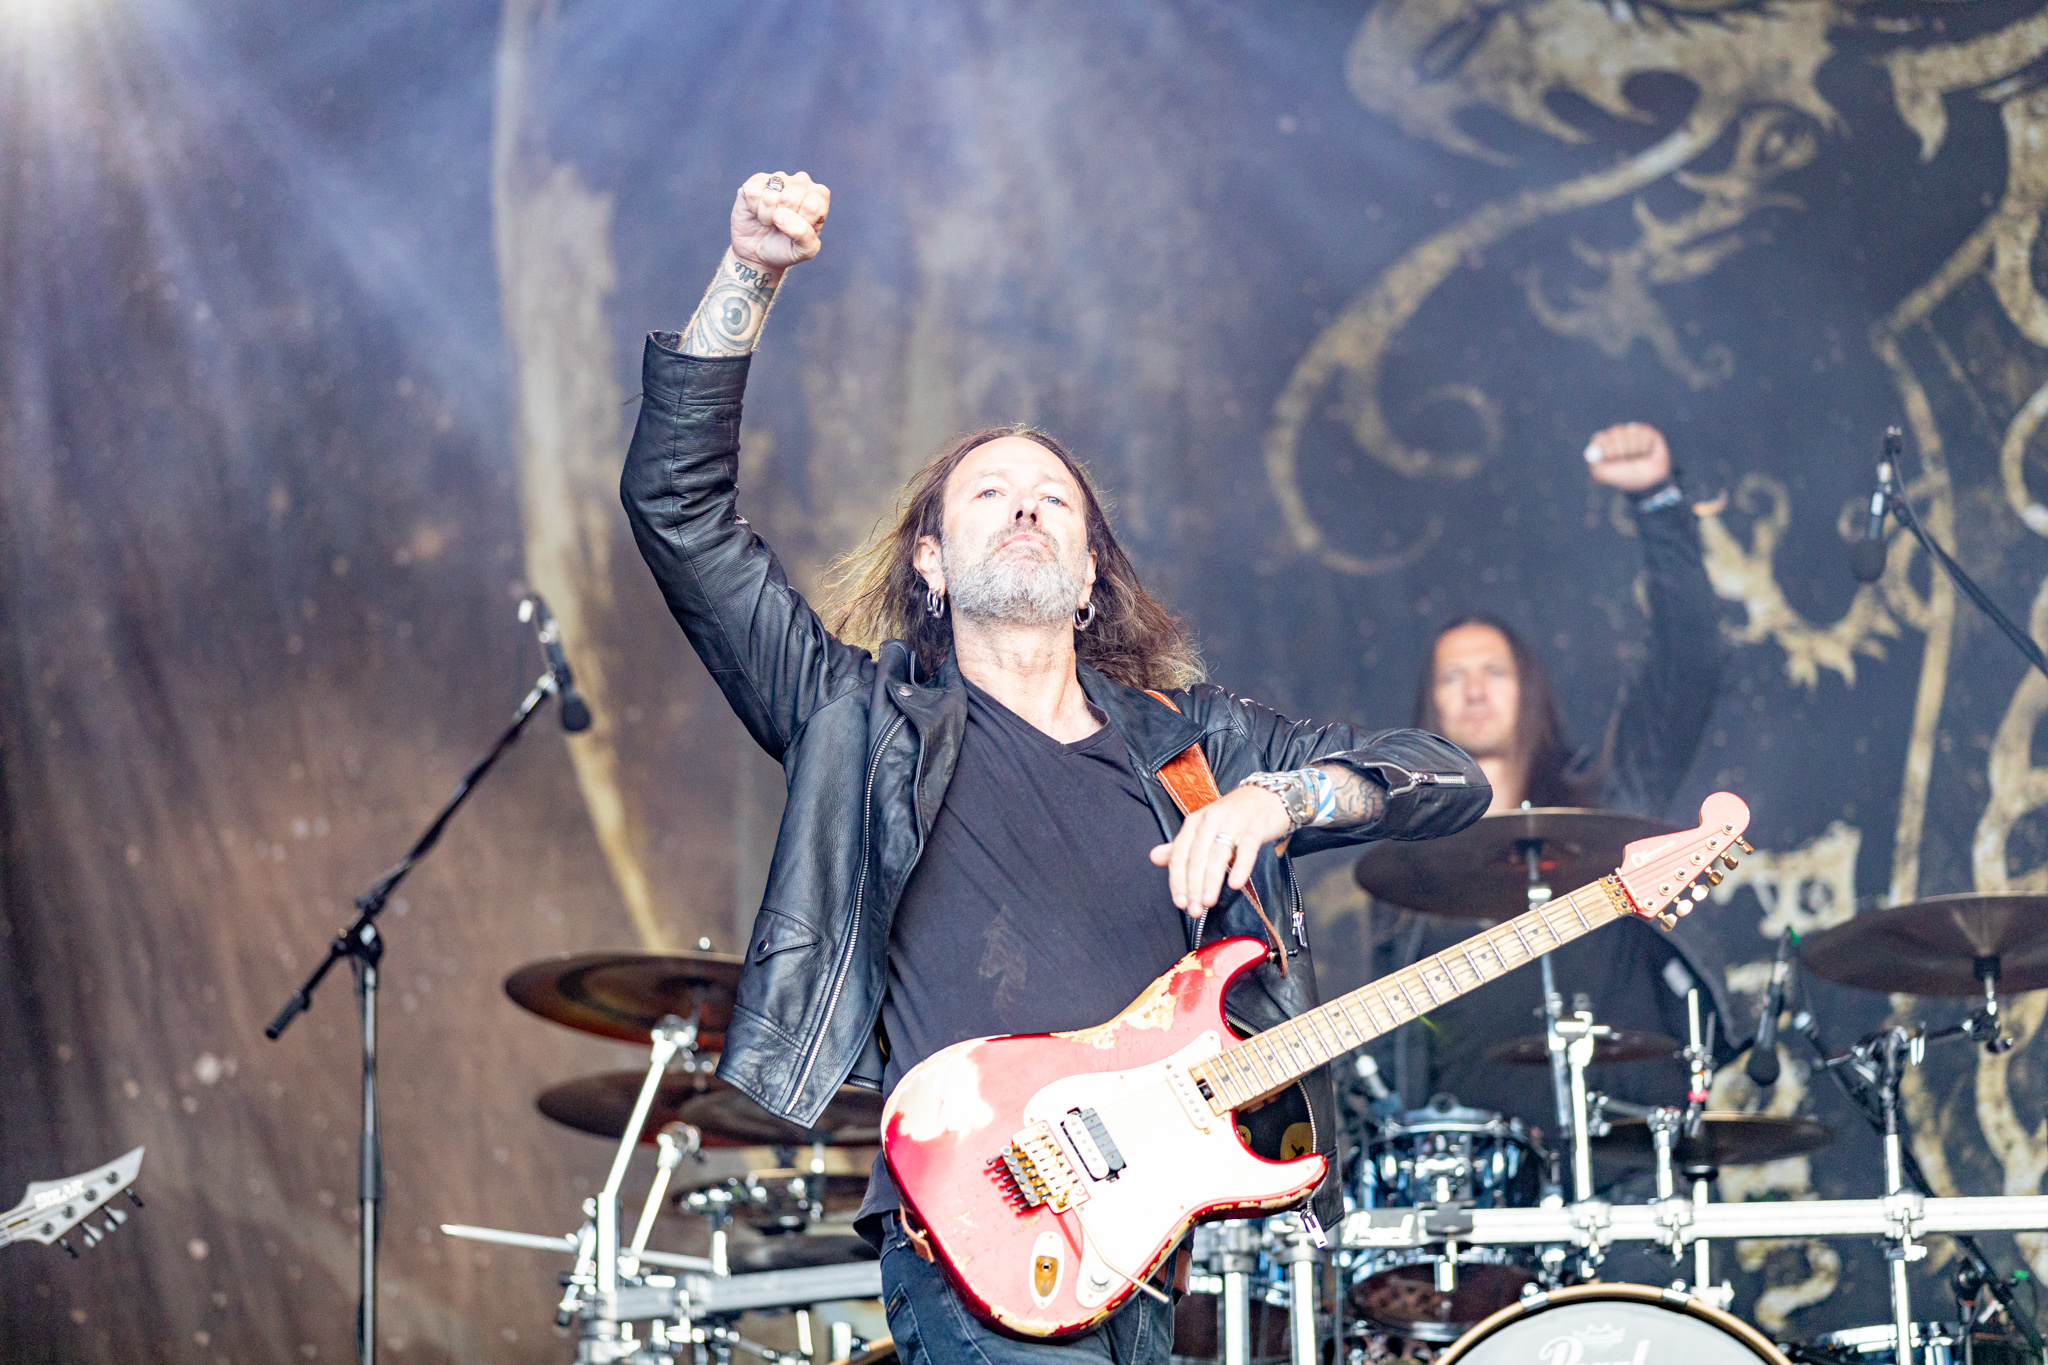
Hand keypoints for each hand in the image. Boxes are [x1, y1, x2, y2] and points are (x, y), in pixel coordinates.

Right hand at [731, 171, 829, 272]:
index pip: (814, 205)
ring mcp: (777, 180)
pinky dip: (754, 209)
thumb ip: (803, 233)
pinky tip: (757, 212)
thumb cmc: (786, 248)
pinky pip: (753, 193)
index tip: (799, 230)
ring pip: (770, 197)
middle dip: (783, 219)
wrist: (758, 254)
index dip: (802, 222)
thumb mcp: (805, 250)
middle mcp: (800, 183)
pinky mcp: (756, 181)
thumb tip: (781, 215)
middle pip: (790, 198)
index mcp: (818, 198)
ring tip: (770, 220)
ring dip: (767, 217)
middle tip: (782, 225)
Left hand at [1149, 786, 1292, 915]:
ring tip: (1208, 901)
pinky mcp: (1256, 826)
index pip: (1179, 854)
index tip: (1180, 903)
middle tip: (1195, 909)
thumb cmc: (1233, 817)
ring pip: (1217, 854)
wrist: (1267, 796)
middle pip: (1196, 857)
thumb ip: (1181, 846)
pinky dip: (1241, 867)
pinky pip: (1247, 848)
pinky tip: (1235, 884)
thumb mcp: (1203, 829)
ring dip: (1211, 880)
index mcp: (1194, 822)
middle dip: (1193, 886)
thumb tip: (1154, 858)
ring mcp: (1234, 822)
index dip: (1178, 880)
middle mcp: (1210, 820)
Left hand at [1585, 421, 1671, 493]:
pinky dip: (1644, 447)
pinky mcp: (1645, 432)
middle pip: (1615, 433)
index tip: (1612, 458)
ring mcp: (1630, 432)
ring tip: (1636, 457)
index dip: (1608, 447)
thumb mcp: (1605, 474)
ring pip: (1630, 433)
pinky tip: (1645, 452)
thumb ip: (1595, 462)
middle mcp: (1615, 436)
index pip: (1600, 437)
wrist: (1648, 481)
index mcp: (1603, 445)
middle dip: (1621, 450)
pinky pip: (1644, 434)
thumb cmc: (1624, 477)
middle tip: (1625, 459)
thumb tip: (1593, 451)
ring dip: (1634, 449)